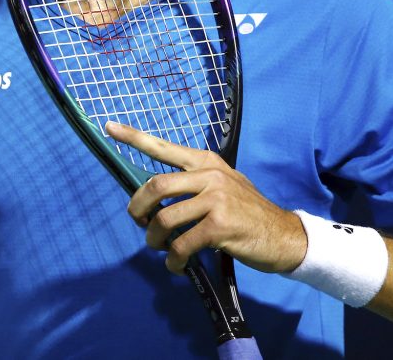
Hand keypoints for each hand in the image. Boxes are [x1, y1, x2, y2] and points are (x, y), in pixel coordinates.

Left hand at [105, 121, 306, 274]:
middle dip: (137, 208)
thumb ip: (195, 185)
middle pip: (156, 186)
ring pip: (165, 217)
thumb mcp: (225, 186)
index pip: (164, 147)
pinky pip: (182, 244)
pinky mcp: (220, 226)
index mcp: (206, 162)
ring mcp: (216, 200)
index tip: (109, 127)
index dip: (134, 137)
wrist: (283, 235)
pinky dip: (174, 260)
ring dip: (154, 238)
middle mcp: (210, 175)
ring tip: (159, 248)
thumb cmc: (248, 213)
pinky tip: (177, 265)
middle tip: (138, 222)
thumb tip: (157, 197)